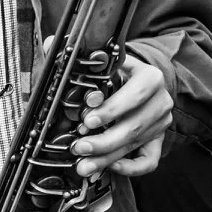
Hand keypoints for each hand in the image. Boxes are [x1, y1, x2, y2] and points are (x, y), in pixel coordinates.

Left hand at [72, 53, 173, 177]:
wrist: (143, 83)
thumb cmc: (121, 72)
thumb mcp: (107, 61)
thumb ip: (80, 56)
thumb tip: (51, 44)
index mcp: (150, 77)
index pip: (135, 94)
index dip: (111, 109)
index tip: (87, 120)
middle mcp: (160, 101)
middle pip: (134, 126)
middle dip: (103, 141)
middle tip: (79, 147)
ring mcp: (161, 123)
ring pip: (134, 145)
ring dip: (107, 158)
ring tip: (84, 164)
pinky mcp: (158, 140)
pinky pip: (149, 160)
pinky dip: (130, 167)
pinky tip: (110, 167)